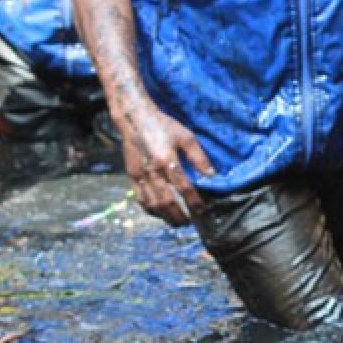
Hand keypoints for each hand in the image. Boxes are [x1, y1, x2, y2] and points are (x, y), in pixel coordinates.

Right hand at [117, 100, 213, 225]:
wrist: (134, 118)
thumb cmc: (163, 126)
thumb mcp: (185, 136)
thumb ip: (198, 157)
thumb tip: (211, 175)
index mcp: (166, 159)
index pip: (183, 187)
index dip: (193, 201)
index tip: (202, 210)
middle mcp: (152, 170)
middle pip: (166, 201)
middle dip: (178, 215)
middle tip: (189, 223)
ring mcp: (139, 175)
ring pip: (152, 204)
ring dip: (165, 216)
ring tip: (176, 222)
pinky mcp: (131, 175)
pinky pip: (140, 199)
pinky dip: (150, 210)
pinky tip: (159, 213)